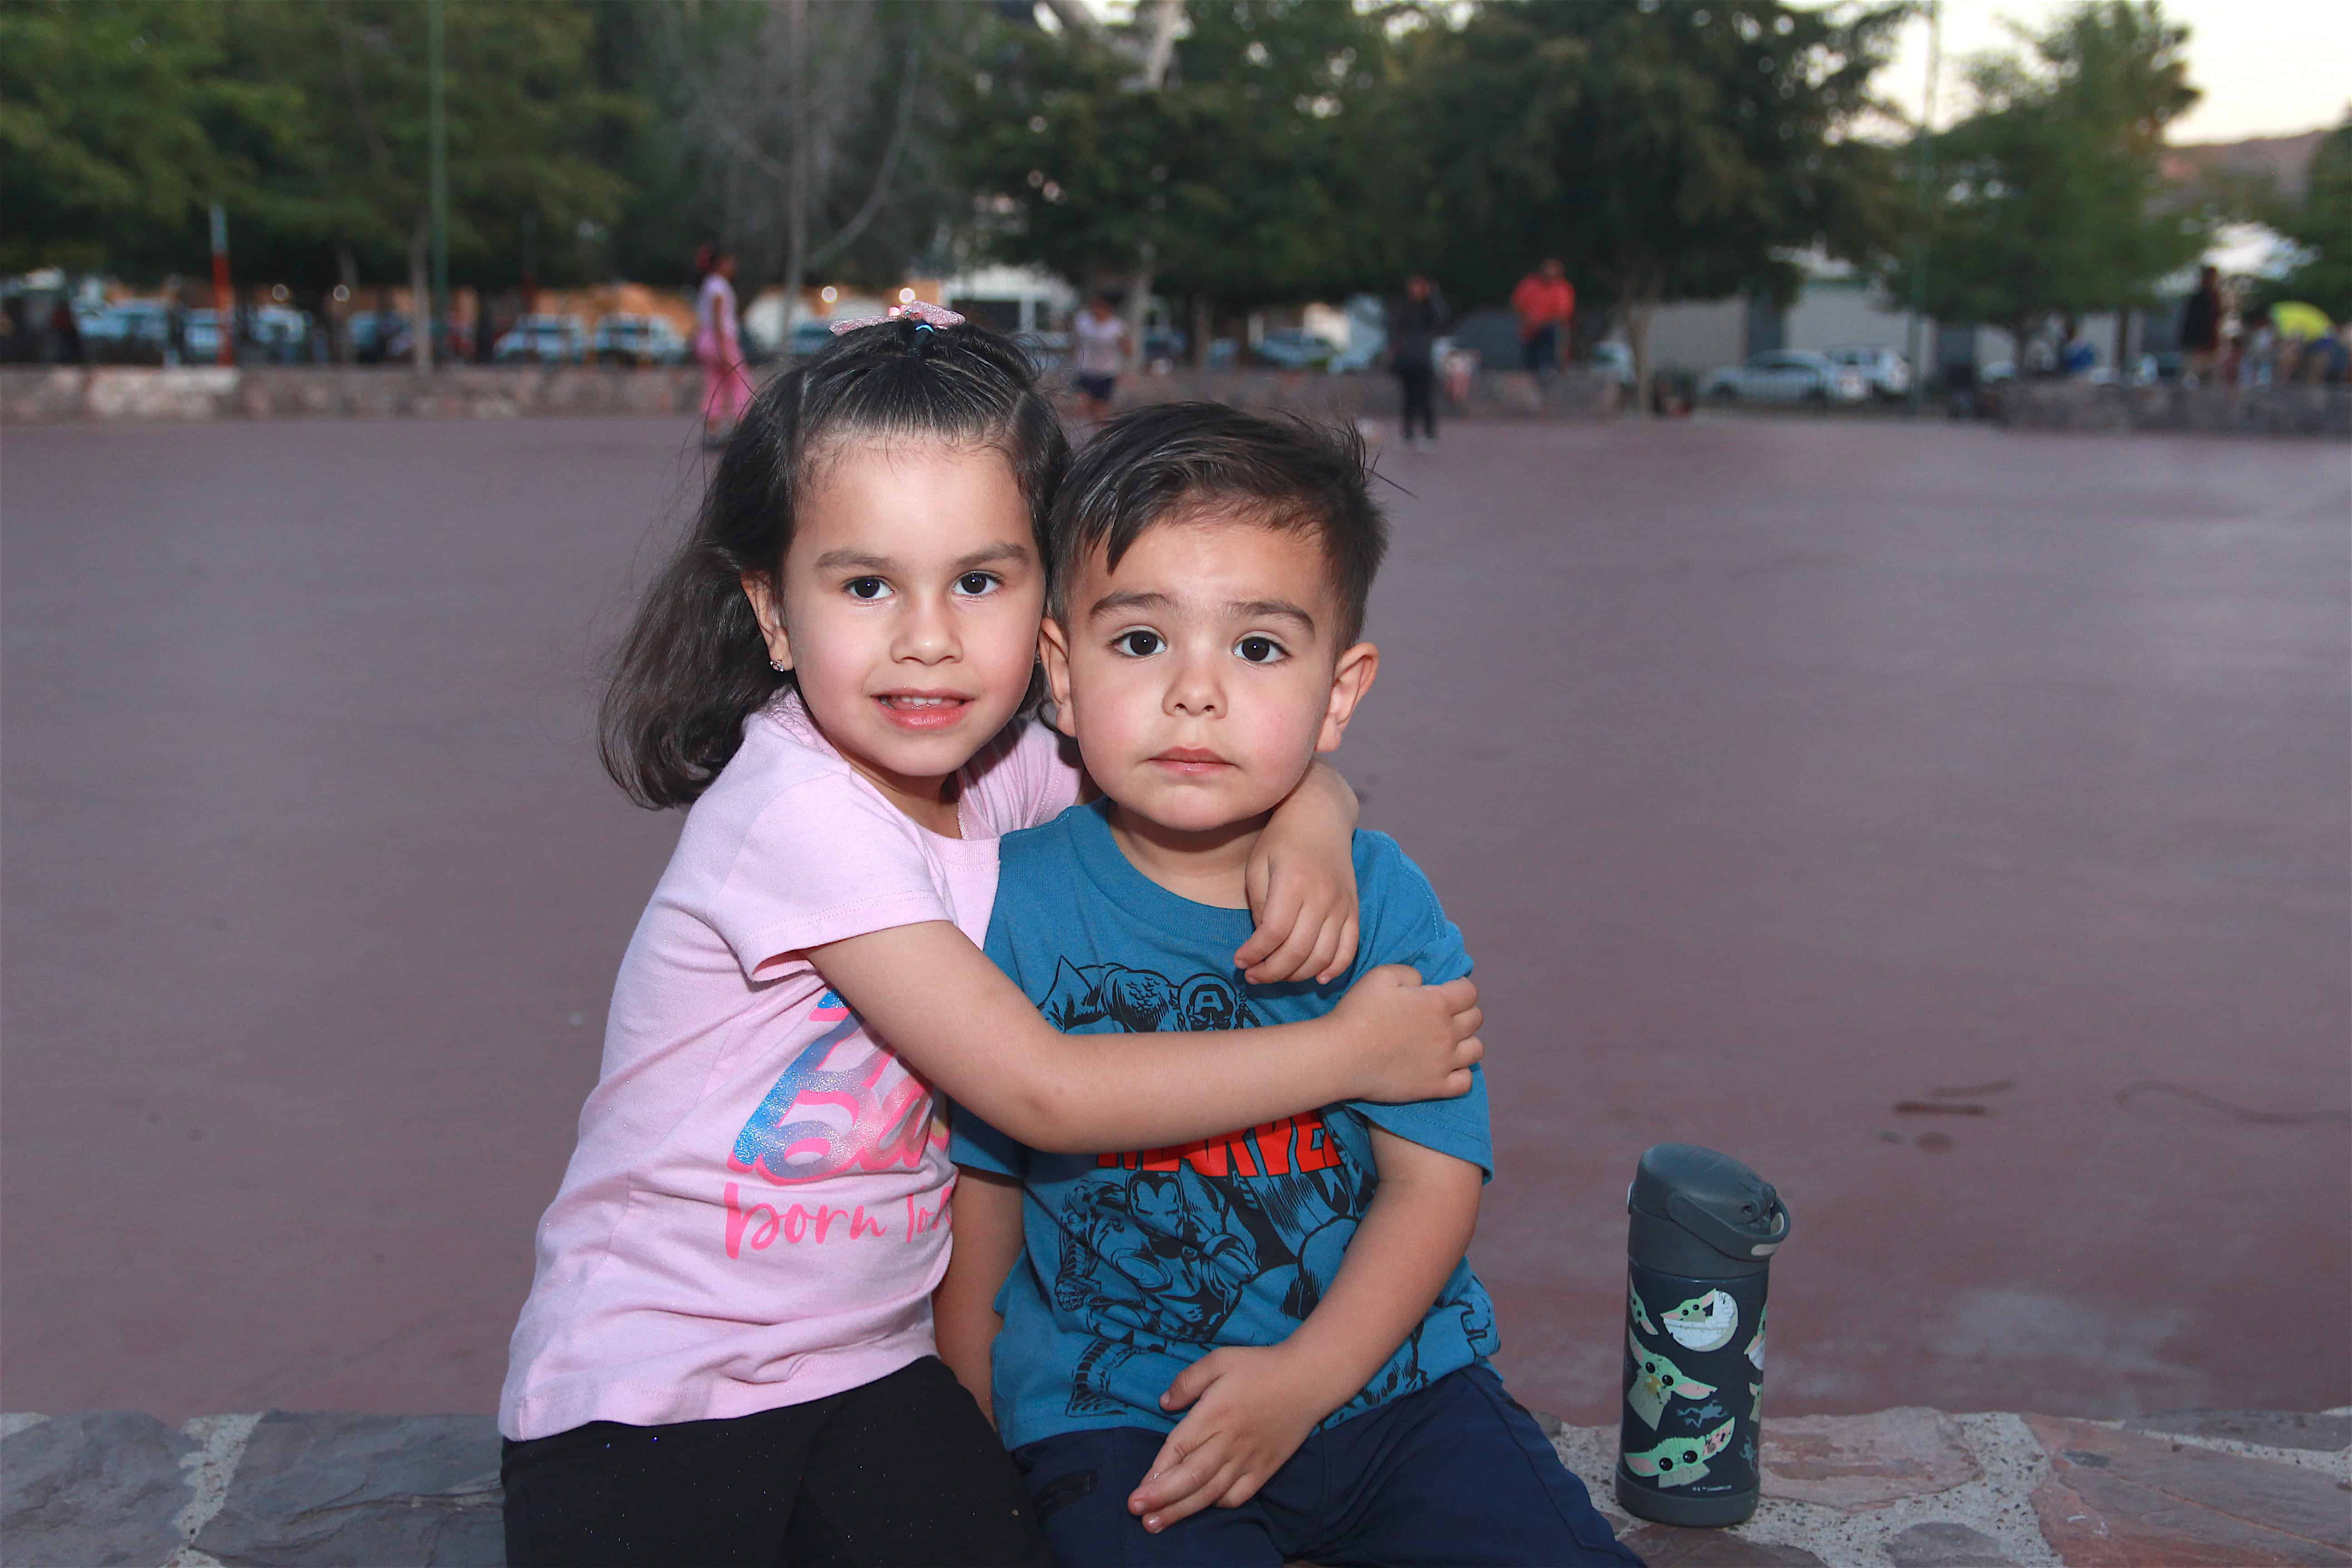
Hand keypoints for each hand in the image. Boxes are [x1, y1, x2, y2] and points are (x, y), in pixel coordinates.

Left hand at [1128, 1346, 1333, 1532]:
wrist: (1308, 1379)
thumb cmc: (1260, 1366)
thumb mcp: (1219, 1360)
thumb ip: (1188, 1381)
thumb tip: (1164, 1403)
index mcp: (1215, 1414)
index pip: (1179, 1448)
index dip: (1156, 1471)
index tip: (1137, 1490)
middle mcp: (1229, 1441)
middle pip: (1191, 1477)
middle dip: (1161, 1498)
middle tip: (1137, 1513)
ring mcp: (1248, 1458)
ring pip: (1210, 1492)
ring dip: (1182, 1510)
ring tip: (1157, 1523)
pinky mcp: (1265, 1468)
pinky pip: (1238, 1495)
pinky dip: (1217, 1504)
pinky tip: (1201, 1506)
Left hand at [1234, 835, 1359, 985]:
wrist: (1320, 817)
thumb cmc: (1281, 840)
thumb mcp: (1258, 865)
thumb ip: (1259, 905)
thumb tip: (1263, 942)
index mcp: (1293, 884)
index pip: (1273, 933)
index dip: (1254, 954)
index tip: (1239, 962)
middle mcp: (1322, 897)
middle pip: (1297, 951)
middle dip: (1271, 972)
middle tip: (1253, 977)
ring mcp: (1341, 905)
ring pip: (1323, 956)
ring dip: (1297, 975)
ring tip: (1277, 975)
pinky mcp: (1353, 909)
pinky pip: (1349, 948)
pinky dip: (1335, 968)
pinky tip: (1317, 978)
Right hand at [1330, 965, 1481, 1103]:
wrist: (1342, 1055)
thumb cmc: (1359, 1012)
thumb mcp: (1381, 975)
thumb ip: (1410, 973)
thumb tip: (1424, 983)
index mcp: (1438, 1003)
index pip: (1470, 992)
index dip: (1461, 988)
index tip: (1450, 990)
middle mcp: (1447, 1033)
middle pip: (1476, 1019)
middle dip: (1464, 1012)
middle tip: (1446, 1014)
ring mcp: (1444, 1062)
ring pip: (1476, 1050)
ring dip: (1467, 1041)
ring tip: (1450, 1041)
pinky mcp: (1434, 1087)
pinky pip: (1465, 1082)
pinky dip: (1461, 1073)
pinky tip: (1447, 1067)